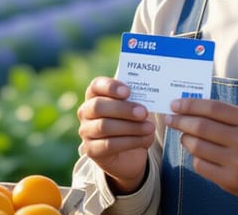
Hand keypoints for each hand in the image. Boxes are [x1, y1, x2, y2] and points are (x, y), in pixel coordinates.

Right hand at [77, 77, 155, 193]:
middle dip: (123, 109)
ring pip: (104, 126)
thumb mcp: (135, 108)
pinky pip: (109, 145)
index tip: (128, 91)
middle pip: (98, 106)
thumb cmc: (131, 122)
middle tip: (144, 112)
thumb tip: (151, 95)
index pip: (96, 85)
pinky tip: (145, 139)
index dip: (110, 87)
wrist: (129, 153)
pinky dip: (130, 141)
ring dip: (131, 127)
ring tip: (149, 128)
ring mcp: (86, 131)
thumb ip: (137, 100)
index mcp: (95, 95)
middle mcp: (86, 111)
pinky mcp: (91, 150)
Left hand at [165, 98, 237, 206]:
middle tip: (170, 118)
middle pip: (202, 127)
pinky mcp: (231, 182)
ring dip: (185, 139)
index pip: (214, 108)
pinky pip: (201, 165)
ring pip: (197, 147)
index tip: (176, 104)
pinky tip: (197, 153)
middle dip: (180, 121)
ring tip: (184, 135)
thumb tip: (191, 107)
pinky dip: (195, 157)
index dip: (190, 105)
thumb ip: (227, 114)